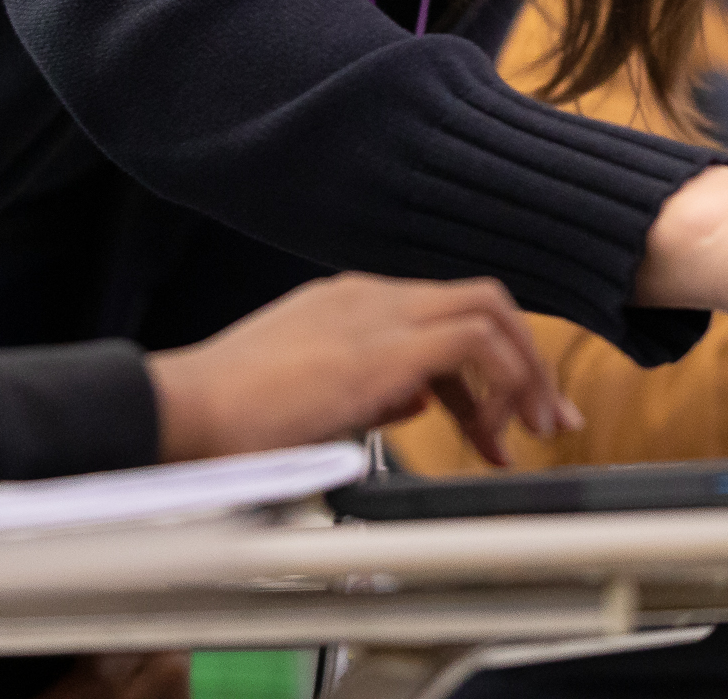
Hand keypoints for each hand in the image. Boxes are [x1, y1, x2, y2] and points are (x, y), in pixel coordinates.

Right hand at [144, 273, 579, 465]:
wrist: (182, 414)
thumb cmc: (229, 419)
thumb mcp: (313, 399)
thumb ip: (367, 392)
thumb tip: (415, 402)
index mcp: (349, 304)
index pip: (442, 313)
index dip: (484, 368)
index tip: (496, 424)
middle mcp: (367, 296)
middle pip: (479, 301)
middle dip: (525, 361)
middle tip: (545, 421)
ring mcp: (374, 314)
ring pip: (488, 308)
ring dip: (524, 370)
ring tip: (534, 429)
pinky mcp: (380, 349)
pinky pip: (473, 342)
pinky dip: (502, 380)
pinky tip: (494, 431)